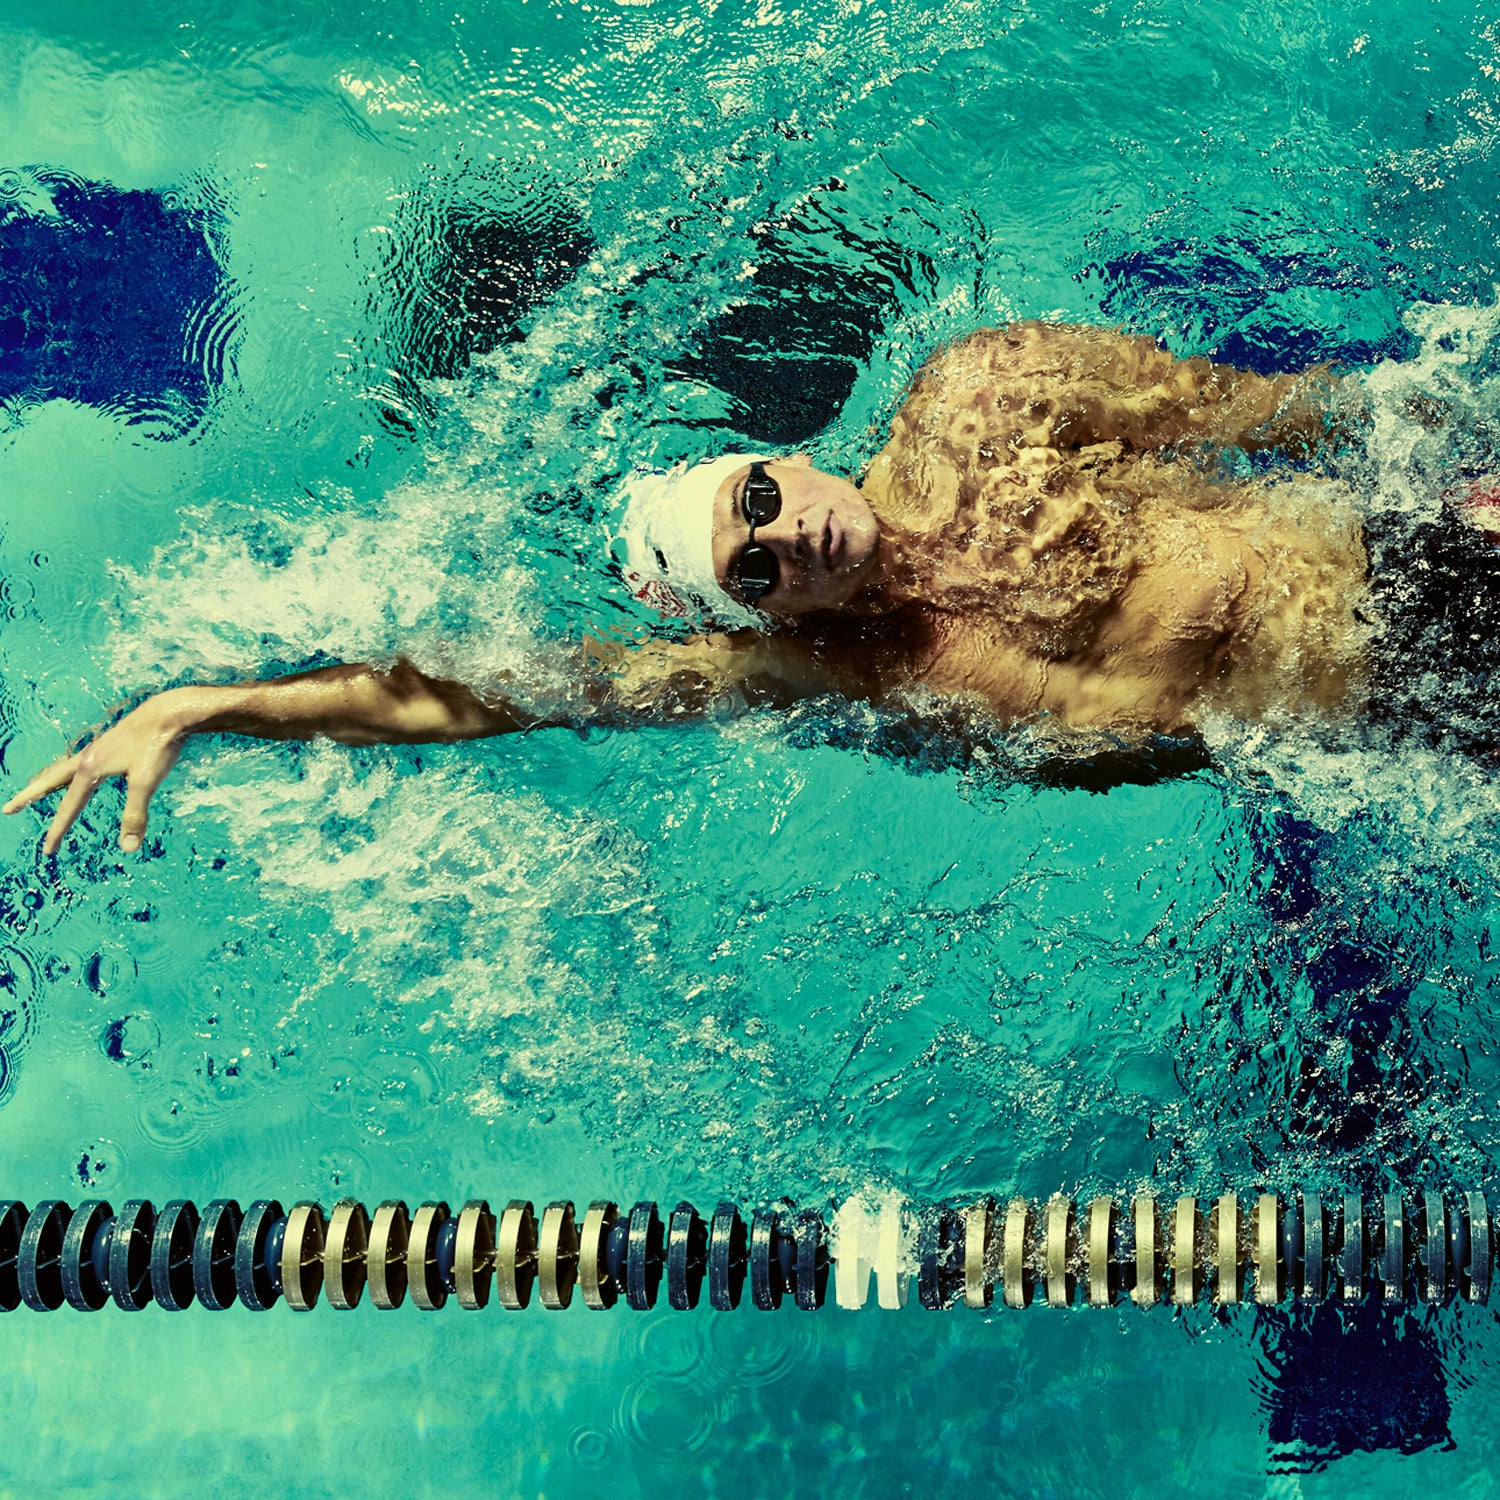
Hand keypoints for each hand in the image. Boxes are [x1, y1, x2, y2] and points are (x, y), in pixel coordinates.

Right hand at [3, 697, 187, 855]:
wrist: (170, 713)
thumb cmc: (157, 746)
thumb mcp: (146, 783)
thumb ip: (135, 815)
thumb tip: (128, 848)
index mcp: (89, 768)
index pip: (68, 808)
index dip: (58, 831)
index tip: (47, 851)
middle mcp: (86, 757)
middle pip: (49, 781)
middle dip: (28, 797)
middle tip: (7, 810)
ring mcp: (97, 748)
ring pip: (62, 769)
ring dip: (45, 782)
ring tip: (34, 790)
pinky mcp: (110, 743)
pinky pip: (79, 762)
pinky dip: (68, 772)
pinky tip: (79, 773)